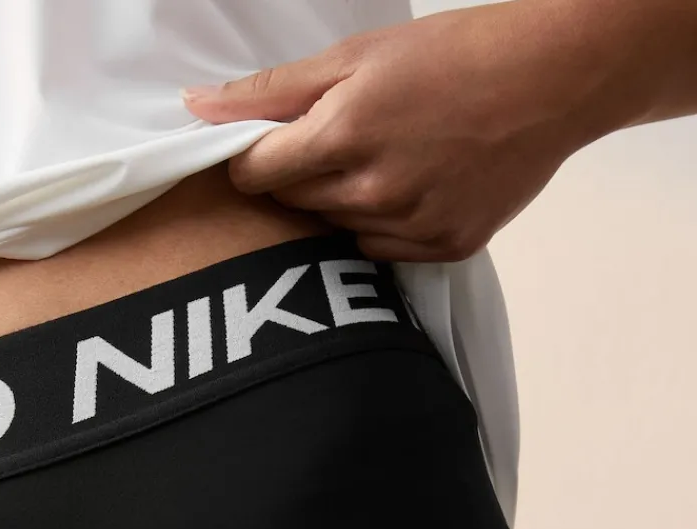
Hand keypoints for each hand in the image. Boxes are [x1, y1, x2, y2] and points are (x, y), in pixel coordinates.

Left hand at [183, 2, 600, 262]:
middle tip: (346, 139)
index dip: (256, 158)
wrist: (552, 79)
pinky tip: (414, 187)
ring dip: (344, 202)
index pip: (257, 175)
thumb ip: (271, 90)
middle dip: (304, 174)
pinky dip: (385, 225)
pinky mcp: (443, 249)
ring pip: (337, 230)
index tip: (274, 144)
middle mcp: (372, 194)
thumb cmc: (454, 55)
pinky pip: (381, 251)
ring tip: (388, 158)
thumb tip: (196, 107)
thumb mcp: (356, 55)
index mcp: (343, 137)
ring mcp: (410, 227)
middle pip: (295, 204)